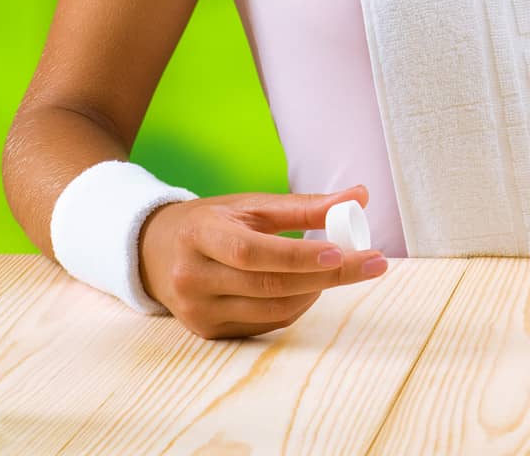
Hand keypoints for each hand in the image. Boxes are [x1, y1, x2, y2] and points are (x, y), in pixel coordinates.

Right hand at [139, 184, 387, 339]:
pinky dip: (294, 307)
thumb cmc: (214, 222)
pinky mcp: (207, 332)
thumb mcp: (252, 204)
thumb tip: (359, 196)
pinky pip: (263, 325)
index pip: (254, 252)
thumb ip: (305, 205)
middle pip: (269, 285)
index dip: (299, 256)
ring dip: (314, 292)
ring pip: (271, 310)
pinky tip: (309, 288)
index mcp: (202, 235)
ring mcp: (198, 311)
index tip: (343, 251)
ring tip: (339, 269)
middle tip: (373, 263)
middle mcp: (194, 277)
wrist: (156, 252)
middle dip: (327, 276)